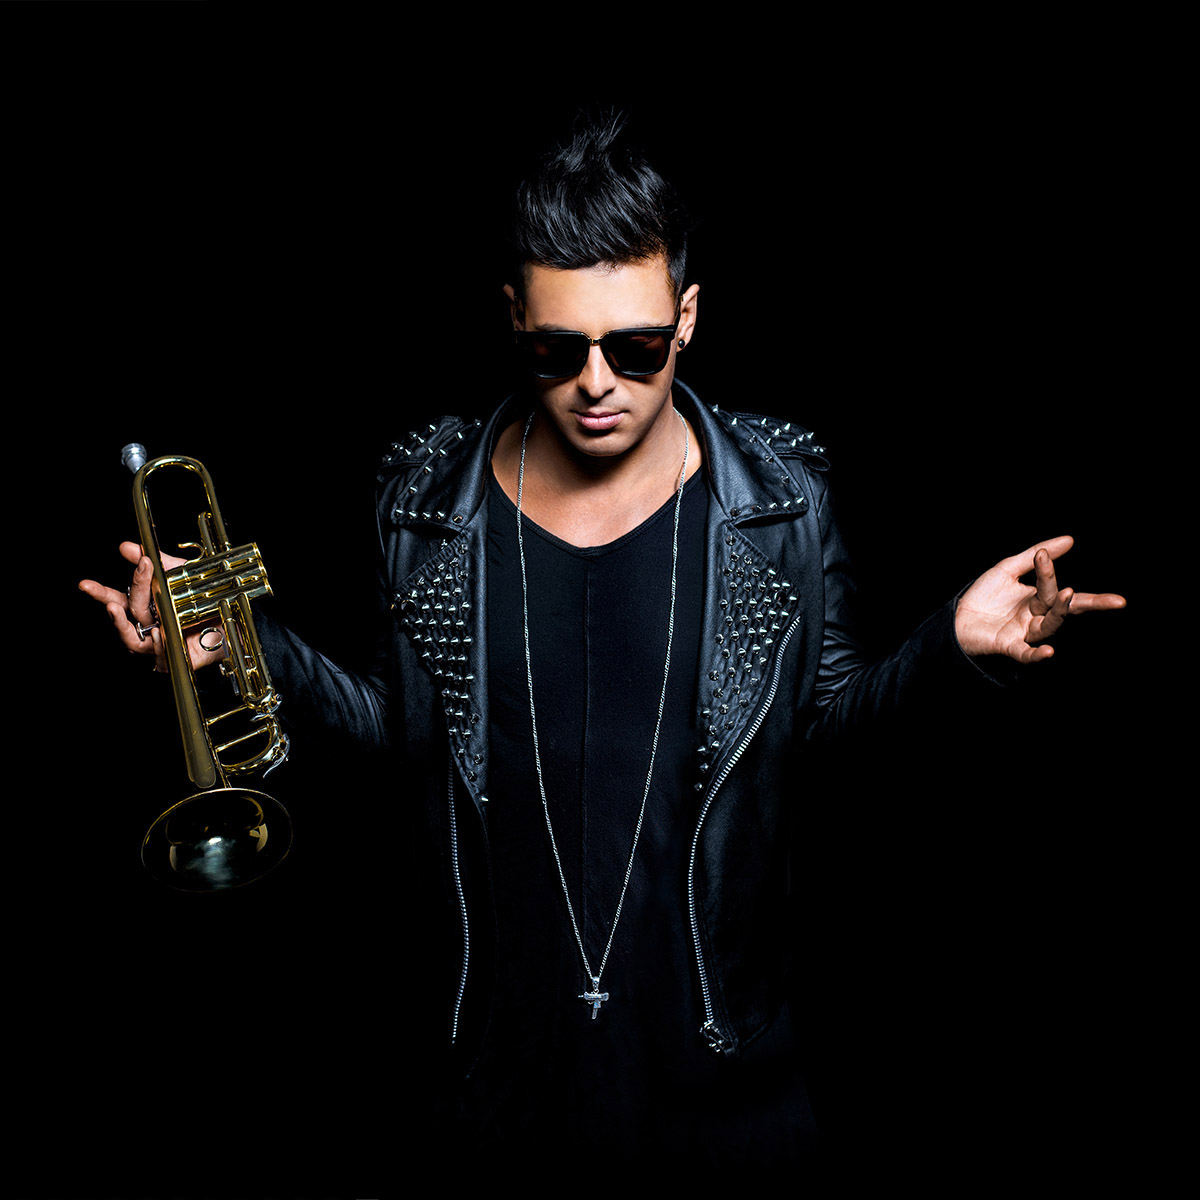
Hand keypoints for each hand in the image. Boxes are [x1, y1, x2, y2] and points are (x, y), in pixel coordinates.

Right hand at [79, 542, 227, 672]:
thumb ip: (157, 563)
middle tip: (100, 588)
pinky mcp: (174, 659)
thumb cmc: (208, 600)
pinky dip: (155, 643)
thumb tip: (127, 546)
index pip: (121, 598)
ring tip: (111, 608)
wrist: (237, 619)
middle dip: (109, 598)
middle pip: (125, 614)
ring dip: (120, 623)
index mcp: (149, 607)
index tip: (104, 569)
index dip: (105, 590)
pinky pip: (159, 654)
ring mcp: (160, 643)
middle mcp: (151, 625)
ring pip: (131, 639)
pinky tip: (154, 631)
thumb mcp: (182, 575)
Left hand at [954, 535, 1125, 663]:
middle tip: (1117, 600)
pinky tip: (1048, 651)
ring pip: (1050, 625)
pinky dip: (1037, 653)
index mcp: (1038, 600)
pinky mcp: (1008, 646)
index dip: (1054, 574)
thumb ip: (1036, 557)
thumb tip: (1069, 539)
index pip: (1058, 589)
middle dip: (1091, 603)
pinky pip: (1026, 653)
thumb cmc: (983, 596)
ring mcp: (1024, 633)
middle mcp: (1036, 617)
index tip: (1044, 554)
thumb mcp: (1008, 569)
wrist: (956, 618)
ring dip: (1060, 611)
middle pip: (1066, 610)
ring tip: (1068, 594)